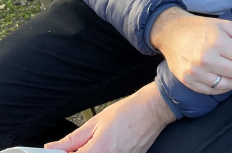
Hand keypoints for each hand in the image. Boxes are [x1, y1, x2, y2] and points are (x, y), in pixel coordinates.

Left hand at [45, 82, 175, 152]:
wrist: (153, 109)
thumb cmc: (128, 112)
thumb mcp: (95, 122)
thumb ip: (71, 139)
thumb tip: (52, 148)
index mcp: (97, 151)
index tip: (59, 151)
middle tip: (82, 145)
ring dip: (93, 152)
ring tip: (98, 143)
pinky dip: (107, 152)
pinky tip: (110, 145)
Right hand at [150, 8, 231, 93]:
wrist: (172, 33)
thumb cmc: (201, 28)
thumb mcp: (225, 25)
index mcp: (217, 42)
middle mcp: (206, 59)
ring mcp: (196, 73)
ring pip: (227, 85)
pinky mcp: (189, 81)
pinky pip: (212, 91)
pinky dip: (224, 88)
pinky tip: (229, 80)